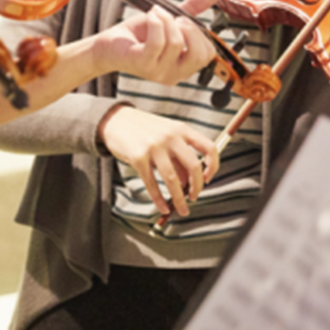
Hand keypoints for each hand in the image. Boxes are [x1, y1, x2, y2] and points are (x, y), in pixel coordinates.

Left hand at [92, 0, 220, 83]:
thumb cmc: (139, 34)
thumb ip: (194, 8)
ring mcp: (158, 72)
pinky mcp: (142, 64)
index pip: (208, 55)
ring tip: (155, 13)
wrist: (108, 44)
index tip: (182, 21)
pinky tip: (150, 16)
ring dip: (166, 20)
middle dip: (189, 28)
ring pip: (176, 43)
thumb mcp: (171, 20)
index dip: (199, 34)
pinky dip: (156, 23)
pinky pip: (158, 42)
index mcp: (184, 67)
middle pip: (199, 54)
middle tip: (174, 18)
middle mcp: (174, 75)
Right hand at [98, 106, 218, 216]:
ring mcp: (154, 147)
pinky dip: (159, 200)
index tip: (208, 178)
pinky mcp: (138, 157)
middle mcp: (170, 136)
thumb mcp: (166, 134)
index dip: (213, 166)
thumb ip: (179, 155)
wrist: (116, 120)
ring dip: (180, 199)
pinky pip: (152, 184)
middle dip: (197, 187)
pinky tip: (163, 207)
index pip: (209, 147)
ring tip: (182, 209)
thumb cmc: (145, 129)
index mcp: (181, 129)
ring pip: (173, 180)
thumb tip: (189, 182)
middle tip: (194, 197)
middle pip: (194, 166)